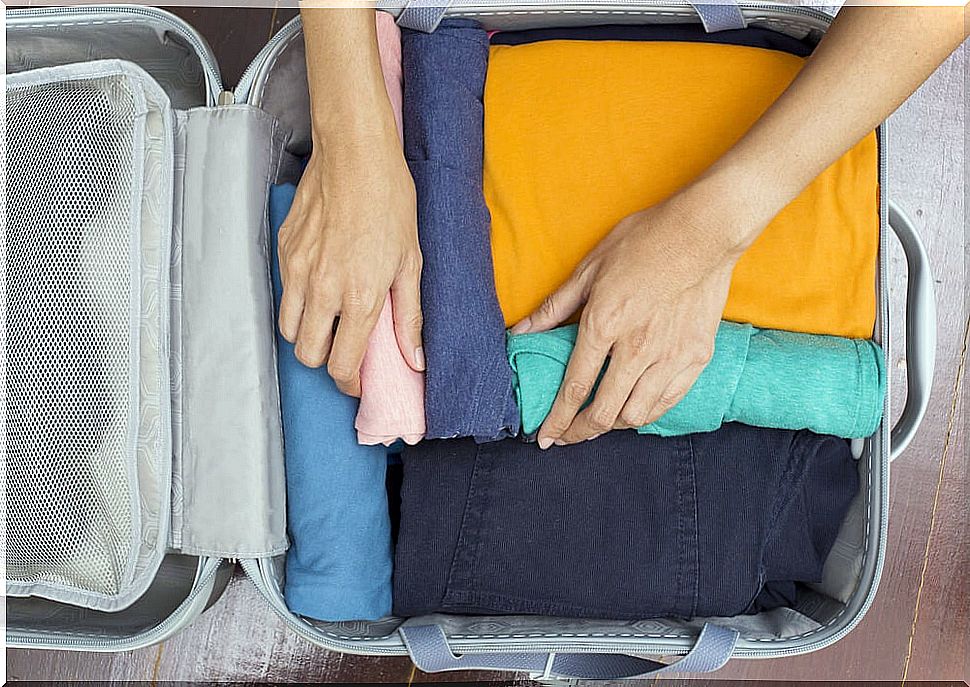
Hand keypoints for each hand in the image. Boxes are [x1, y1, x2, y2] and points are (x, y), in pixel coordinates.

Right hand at [277, 131, 423, 396]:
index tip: (358, 380)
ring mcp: (297, 270)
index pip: (341, 365)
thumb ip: (410, 316)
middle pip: (307, 355)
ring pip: (289, 330)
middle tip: (344, 350)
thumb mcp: (412, 262)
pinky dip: (298, 302)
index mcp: (359, 297)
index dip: (349, 383)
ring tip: (330, 321)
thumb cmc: (390, 201)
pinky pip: (283, 293)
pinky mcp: (283, 250)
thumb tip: (416, 359)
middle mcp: (322, 290)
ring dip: (308, 335)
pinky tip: (320, 286)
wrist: (355, 154)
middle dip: (325, 361)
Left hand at [510, 194, 744, 446]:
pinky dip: (648, 413)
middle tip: (568, 437)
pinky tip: (635, 408)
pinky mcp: (697, 356)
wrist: (704, 231)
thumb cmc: (644, 242)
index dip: (557, 420)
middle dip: (580, 432)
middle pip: (604, 412)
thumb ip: (554, 307)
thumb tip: (521, 331)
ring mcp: (671, 356)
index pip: (574, 388)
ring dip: (613, 425)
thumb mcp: (589, 268)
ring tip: (600, 421)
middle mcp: (636, 349)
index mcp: (604, 325)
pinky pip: (668, 402)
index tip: (545, 437)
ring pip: (637, 415)